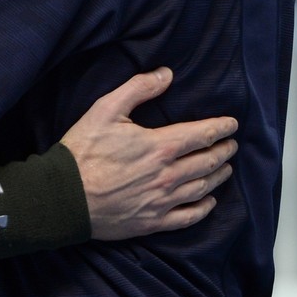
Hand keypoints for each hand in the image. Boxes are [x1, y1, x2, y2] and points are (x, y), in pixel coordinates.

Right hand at [60, 67, 238, 239]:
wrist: (65, 196)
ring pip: (202, 188)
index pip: (201, 134)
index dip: (220, 128)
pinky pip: (188, 216)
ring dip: (218, 176)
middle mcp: (168, 174)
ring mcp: (162, 201)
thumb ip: (138, 88)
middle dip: (223, 151)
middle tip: (232, 145)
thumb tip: (166, 74)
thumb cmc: (83, 151)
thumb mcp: (105, 109)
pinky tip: (210, 201)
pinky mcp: (153, 222)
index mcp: (159, 146)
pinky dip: (204, 208)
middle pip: (207, 162)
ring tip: (226, 169)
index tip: (232, 124)